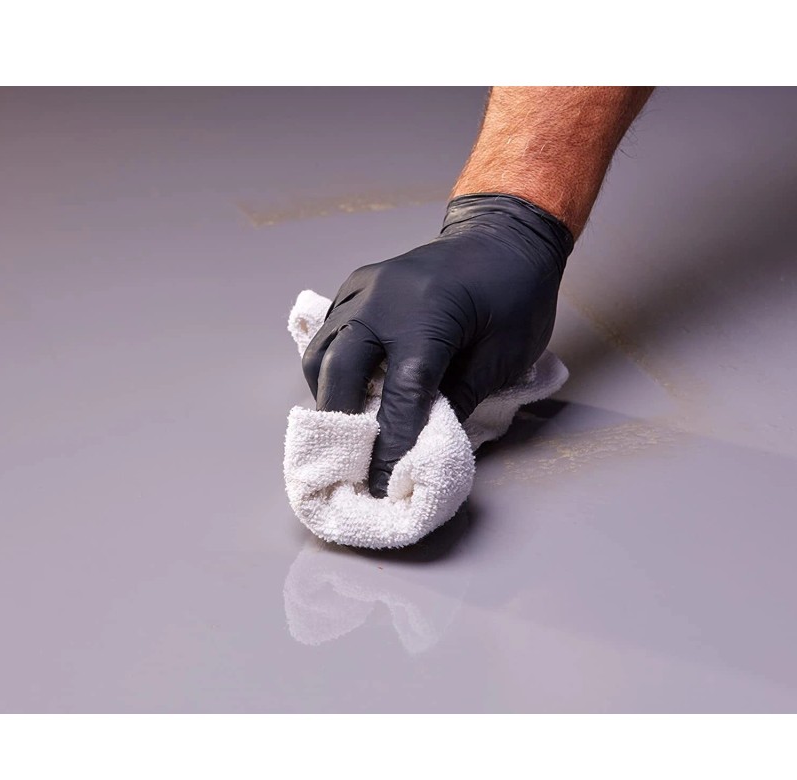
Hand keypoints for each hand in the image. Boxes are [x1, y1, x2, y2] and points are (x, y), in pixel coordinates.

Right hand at [301, 193, 573, 497]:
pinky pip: (329, 332)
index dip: (390, 444)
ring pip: (323, 350)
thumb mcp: (504, 356)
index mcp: (429, 315)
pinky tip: (347, 389)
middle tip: (350, 460)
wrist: (503, 236)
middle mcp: (384, 298)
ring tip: (346, 427)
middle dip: (341, 421)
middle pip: (340, 369)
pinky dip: (330, 366)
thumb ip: (458, 398)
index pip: (401, 394)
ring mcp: (364, 287)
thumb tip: (419, 442)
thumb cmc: (516, 297)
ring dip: (328, 394)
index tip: (381, 483)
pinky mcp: (356, 286)